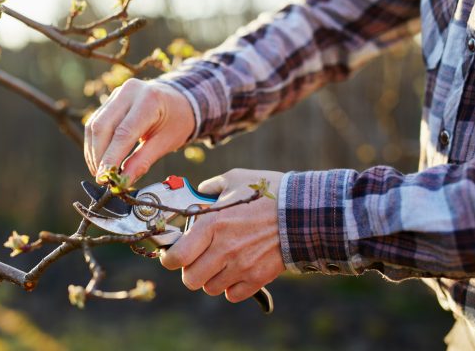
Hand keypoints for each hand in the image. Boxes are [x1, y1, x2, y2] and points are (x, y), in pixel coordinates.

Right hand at [84, 78, 193, 183]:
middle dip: (99, 156)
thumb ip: (143, 161)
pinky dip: (94, 143)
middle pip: (103, 126)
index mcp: (149, 100)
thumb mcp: (166, 143)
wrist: (178, 100)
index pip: (123, 132)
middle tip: (101, 178)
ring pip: (94, 125)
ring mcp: (118, 93)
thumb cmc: (176, 121)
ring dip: (93, 151)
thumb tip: (122, 182)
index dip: (111, 157)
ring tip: (100, 172)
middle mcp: (130, 91)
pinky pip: (95, 122)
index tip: (104, 178)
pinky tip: (99, 159)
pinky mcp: (110, 100)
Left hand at [159, 169, 285, 302]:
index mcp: (211, 224)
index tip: (173, 255)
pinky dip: (231, 287)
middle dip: (190, 271)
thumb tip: (198, 192)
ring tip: (220, 264)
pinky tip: (237, 271)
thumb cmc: (268, 193)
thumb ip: (210, 187)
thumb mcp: (235, 179)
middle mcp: (223, 249)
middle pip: (190, 279)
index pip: (176, 257)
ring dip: (211, 279)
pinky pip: (232, 295)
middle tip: (198, 260)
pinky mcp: (257, 278)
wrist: (304, 211)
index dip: (170, 259)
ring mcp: (241, 267)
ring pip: (210, 288)